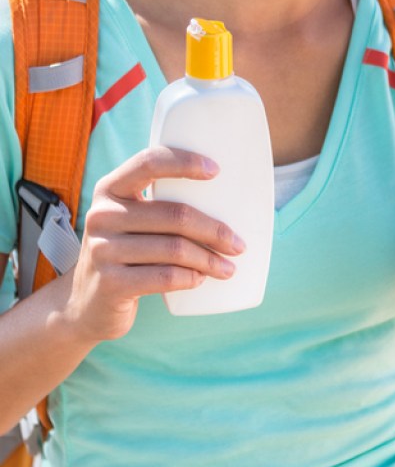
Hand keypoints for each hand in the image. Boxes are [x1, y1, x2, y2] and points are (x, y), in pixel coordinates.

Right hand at [61, 147, 244, 342]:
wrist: (84, 304)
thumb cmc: (125, 252)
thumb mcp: (131, 220)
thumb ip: (161, 204)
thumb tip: (228, 198)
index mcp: (111, 188)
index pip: (149, 162)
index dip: (185, 163)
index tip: (217, 171)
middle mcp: (102, 214)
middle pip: (176, 214)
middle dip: (215, 231)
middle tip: (238, 245)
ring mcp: (102, 250)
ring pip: (175, 249)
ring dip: (209, 259)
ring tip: (227, 267)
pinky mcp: (110, 284)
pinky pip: (165, 276)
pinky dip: (191, 277)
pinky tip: (200, 279)